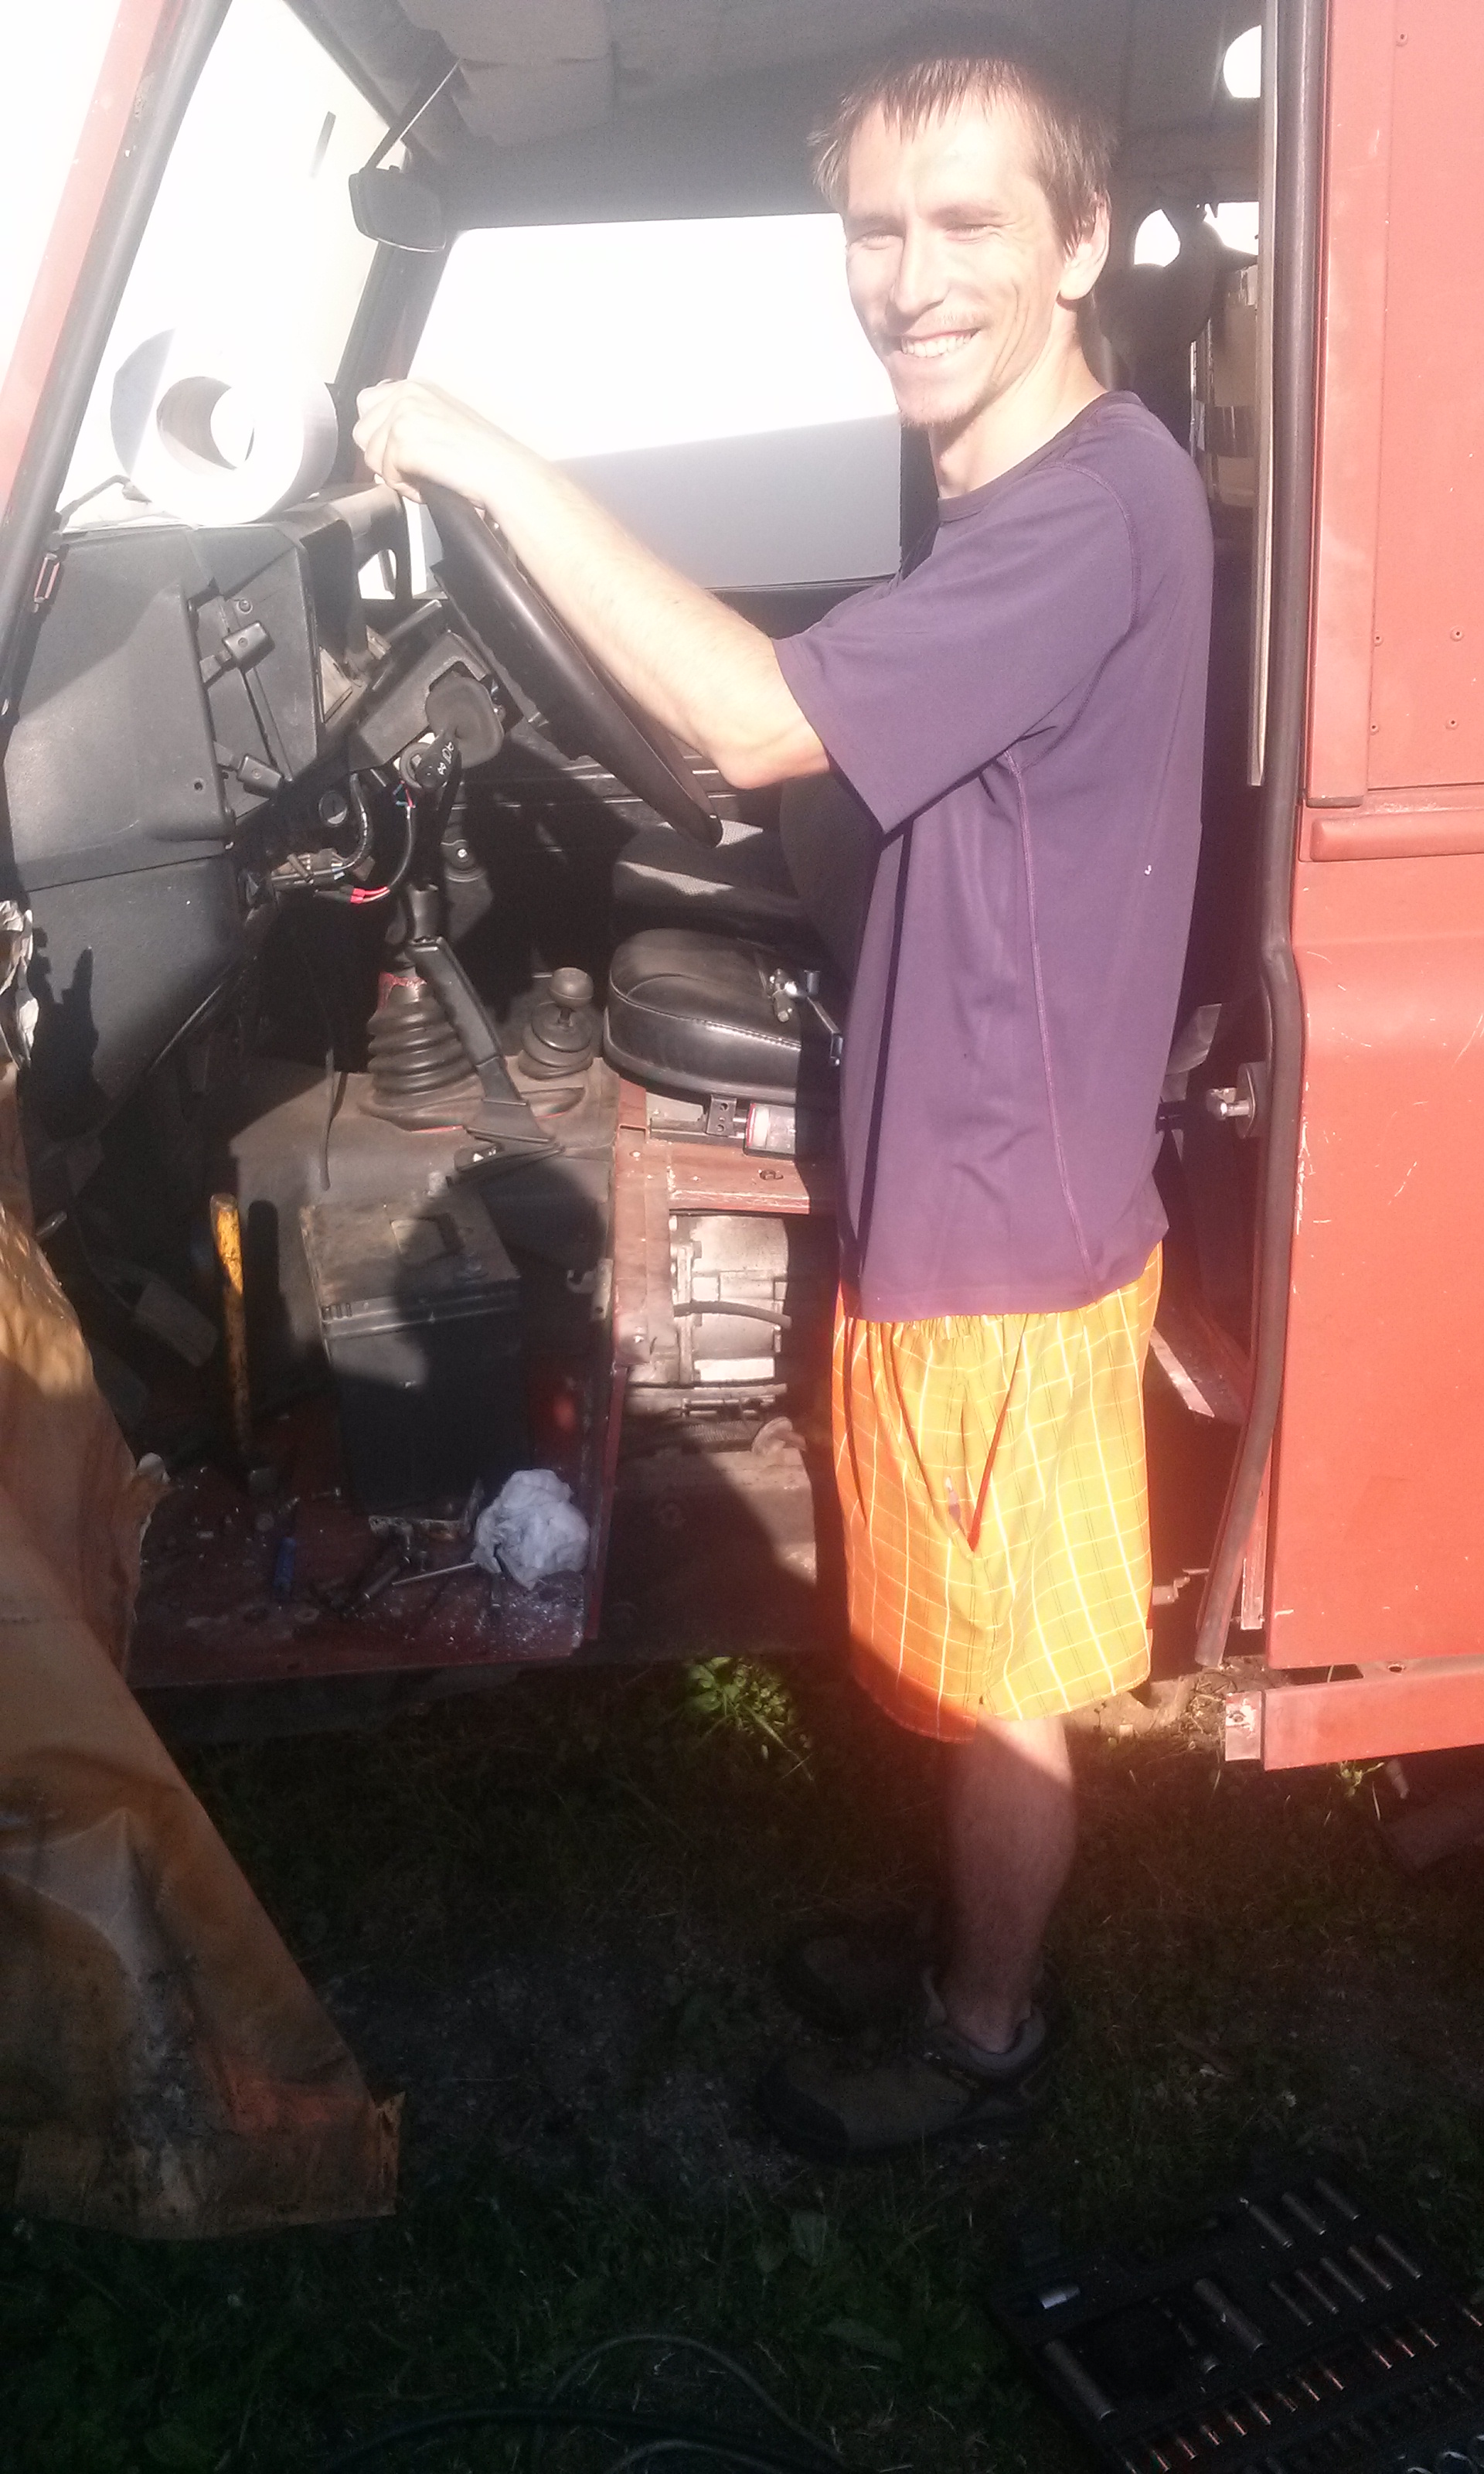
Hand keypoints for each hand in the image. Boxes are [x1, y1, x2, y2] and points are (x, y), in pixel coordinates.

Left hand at [353, 378, 507, 506]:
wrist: (502, 471)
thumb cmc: (483, 457)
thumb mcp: (440, 424)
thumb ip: (407, 424)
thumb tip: (375, 449)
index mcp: (415, 387)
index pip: (367, 405)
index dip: (379, 436)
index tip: (402, 453)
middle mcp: (407, 393)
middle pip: (362, 432)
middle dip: (383, 457)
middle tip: (416, 469)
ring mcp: (403, 413)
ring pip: (370, 455)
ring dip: (396, 475)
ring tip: (428, 476)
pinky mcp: (402, 438)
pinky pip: (386, 473)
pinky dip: (407, 488)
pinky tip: (431, 483)